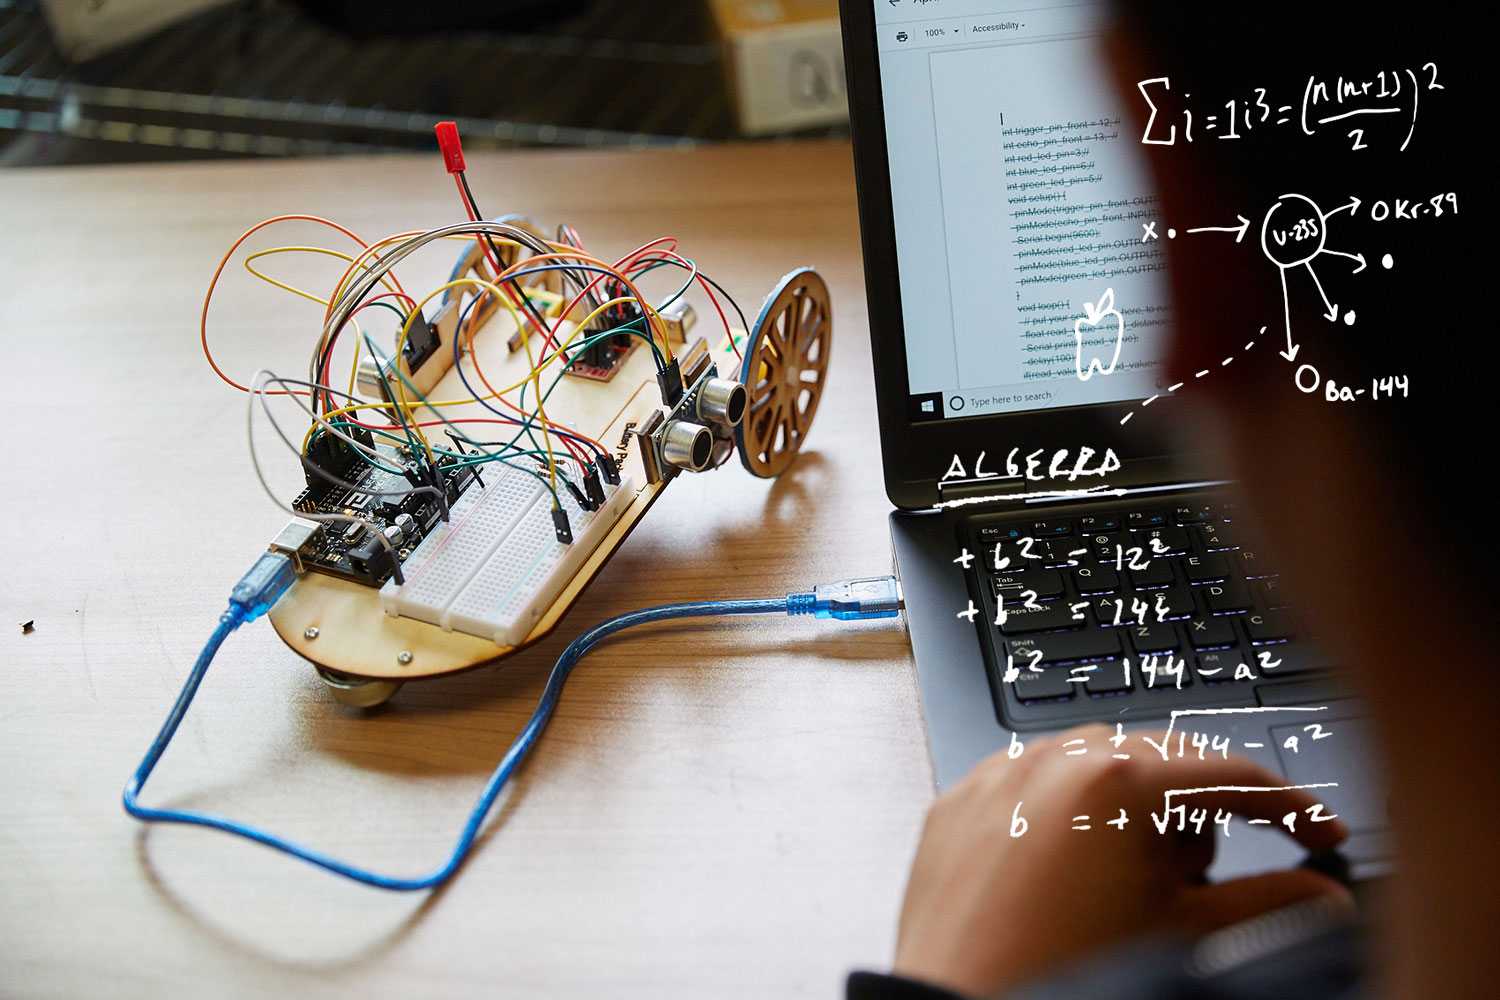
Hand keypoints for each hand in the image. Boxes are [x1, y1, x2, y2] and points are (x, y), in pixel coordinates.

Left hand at [893, 725, 1351, 996]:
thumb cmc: (1059, 977)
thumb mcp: (1182, 936)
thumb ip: (1269, 906)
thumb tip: (1322, 895)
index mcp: (1114, 780)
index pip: (1230, 774)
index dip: (1291, 808)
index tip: (1320, 835)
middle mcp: (1050, 760)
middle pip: (1163, 761)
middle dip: (1199, 815)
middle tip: (1202, 882)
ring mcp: (998, 774)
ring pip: (1095, 763)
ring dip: (1132, 810)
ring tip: (1129, 887)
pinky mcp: (960, 801)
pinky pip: (1030, 784)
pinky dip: (1066, 815)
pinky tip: (1073, 874)